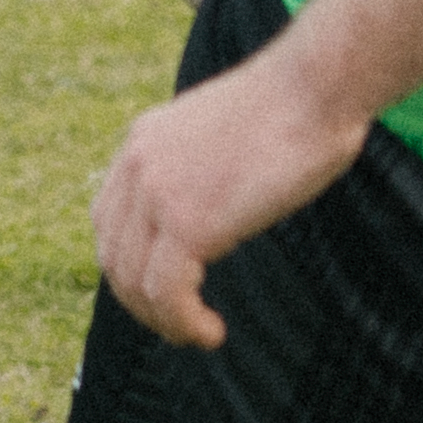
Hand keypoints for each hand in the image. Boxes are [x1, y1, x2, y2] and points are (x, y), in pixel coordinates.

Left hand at [89, 46, 366, 350]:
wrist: (313, 88)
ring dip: (163, 320)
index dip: (129, 266)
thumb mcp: (222, 136)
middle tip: (181, 325)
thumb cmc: (294, 109)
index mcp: (142, 142)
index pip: (108, 221)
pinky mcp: (187, 221)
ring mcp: (156, 193)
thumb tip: (210, 212)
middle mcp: (137, 165)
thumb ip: (199, 170)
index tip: (163, 293)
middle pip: (113, 256)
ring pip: (134, 281)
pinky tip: (211, 331)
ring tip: (197, 334)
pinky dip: (183, 323)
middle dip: (142, 302)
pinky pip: (166, 291)